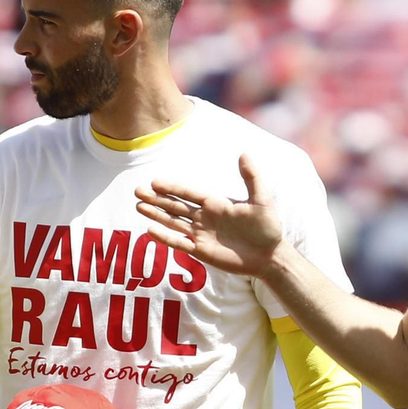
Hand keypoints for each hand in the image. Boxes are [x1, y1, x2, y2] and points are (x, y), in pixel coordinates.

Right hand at [135, 155, 285, 276]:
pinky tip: (150, 230)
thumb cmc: (267, 227)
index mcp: (215, 203)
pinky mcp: (201, 251)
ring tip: (139, 206)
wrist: (270, 255)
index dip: (172, 188)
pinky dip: (165, 237)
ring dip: (156, 215)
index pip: (188, 193)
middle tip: (137, 191)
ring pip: (173, 223)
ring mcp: (201, 234)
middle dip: (157, 199)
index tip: (155, 182)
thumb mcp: (261, 199)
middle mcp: (204, 218)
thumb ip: (251, 177)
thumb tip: (244, 153)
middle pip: (175, 206)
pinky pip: (179, 243)